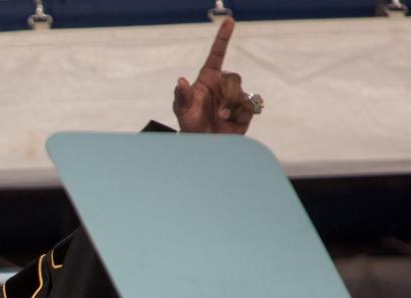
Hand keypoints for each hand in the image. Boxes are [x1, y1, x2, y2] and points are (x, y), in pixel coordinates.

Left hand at [173, 17, 254, 134]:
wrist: (204, 145)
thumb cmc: (190, 125)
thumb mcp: (182, 112)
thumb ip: (182, 97)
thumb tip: (180, 81)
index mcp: (208, 79)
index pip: (217, 55)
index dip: (223, 38)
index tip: (229, 21)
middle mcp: (223, 85)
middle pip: (234, 79)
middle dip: (228, 96)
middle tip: (219, 113)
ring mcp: (234, 96)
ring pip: (241, 94)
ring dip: (231, 108)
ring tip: (221, 119)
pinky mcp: (245, 109)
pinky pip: (249, 106)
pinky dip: (239, 116)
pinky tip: (230, 123)